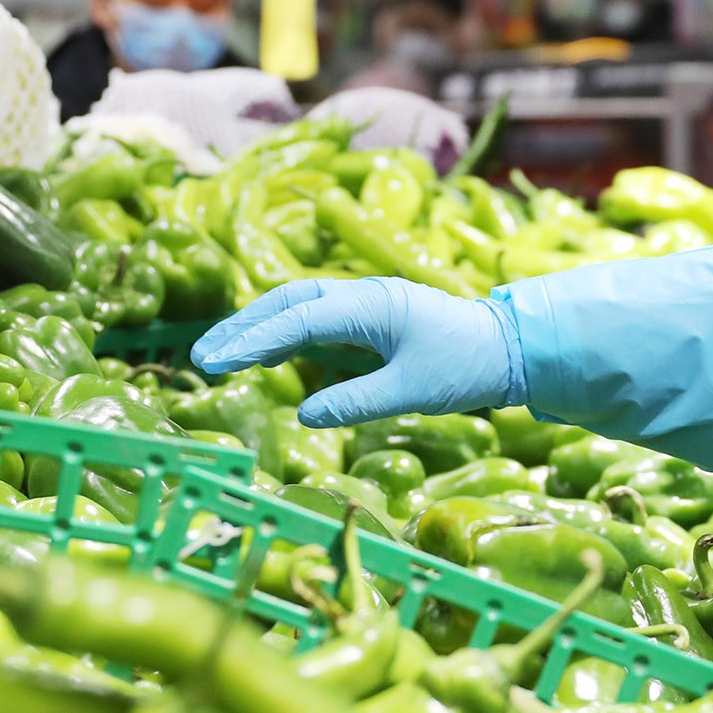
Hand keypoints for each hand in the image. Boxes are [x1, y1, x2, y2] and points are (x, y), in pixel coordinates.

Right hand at [193, 277, 523, 428]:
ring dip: (259, 326)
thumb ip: (357, 402)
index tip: (215, 361)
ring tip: (220, 355)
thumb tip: (304, 416)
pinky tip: (266, 354)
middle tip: (202, 357)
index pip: (298, 318)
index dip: (253, 339)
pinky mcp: (371, 318)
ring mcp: (367, 304)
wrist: (510, 348)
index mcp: (371, 306)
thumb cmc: (466, 367)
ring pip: (299, 305)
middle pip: (288, 300)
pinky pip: (317, 318)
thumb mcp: (412, 392)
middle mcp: (363, 296)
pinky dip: (285, 332)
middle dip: (243, 326)